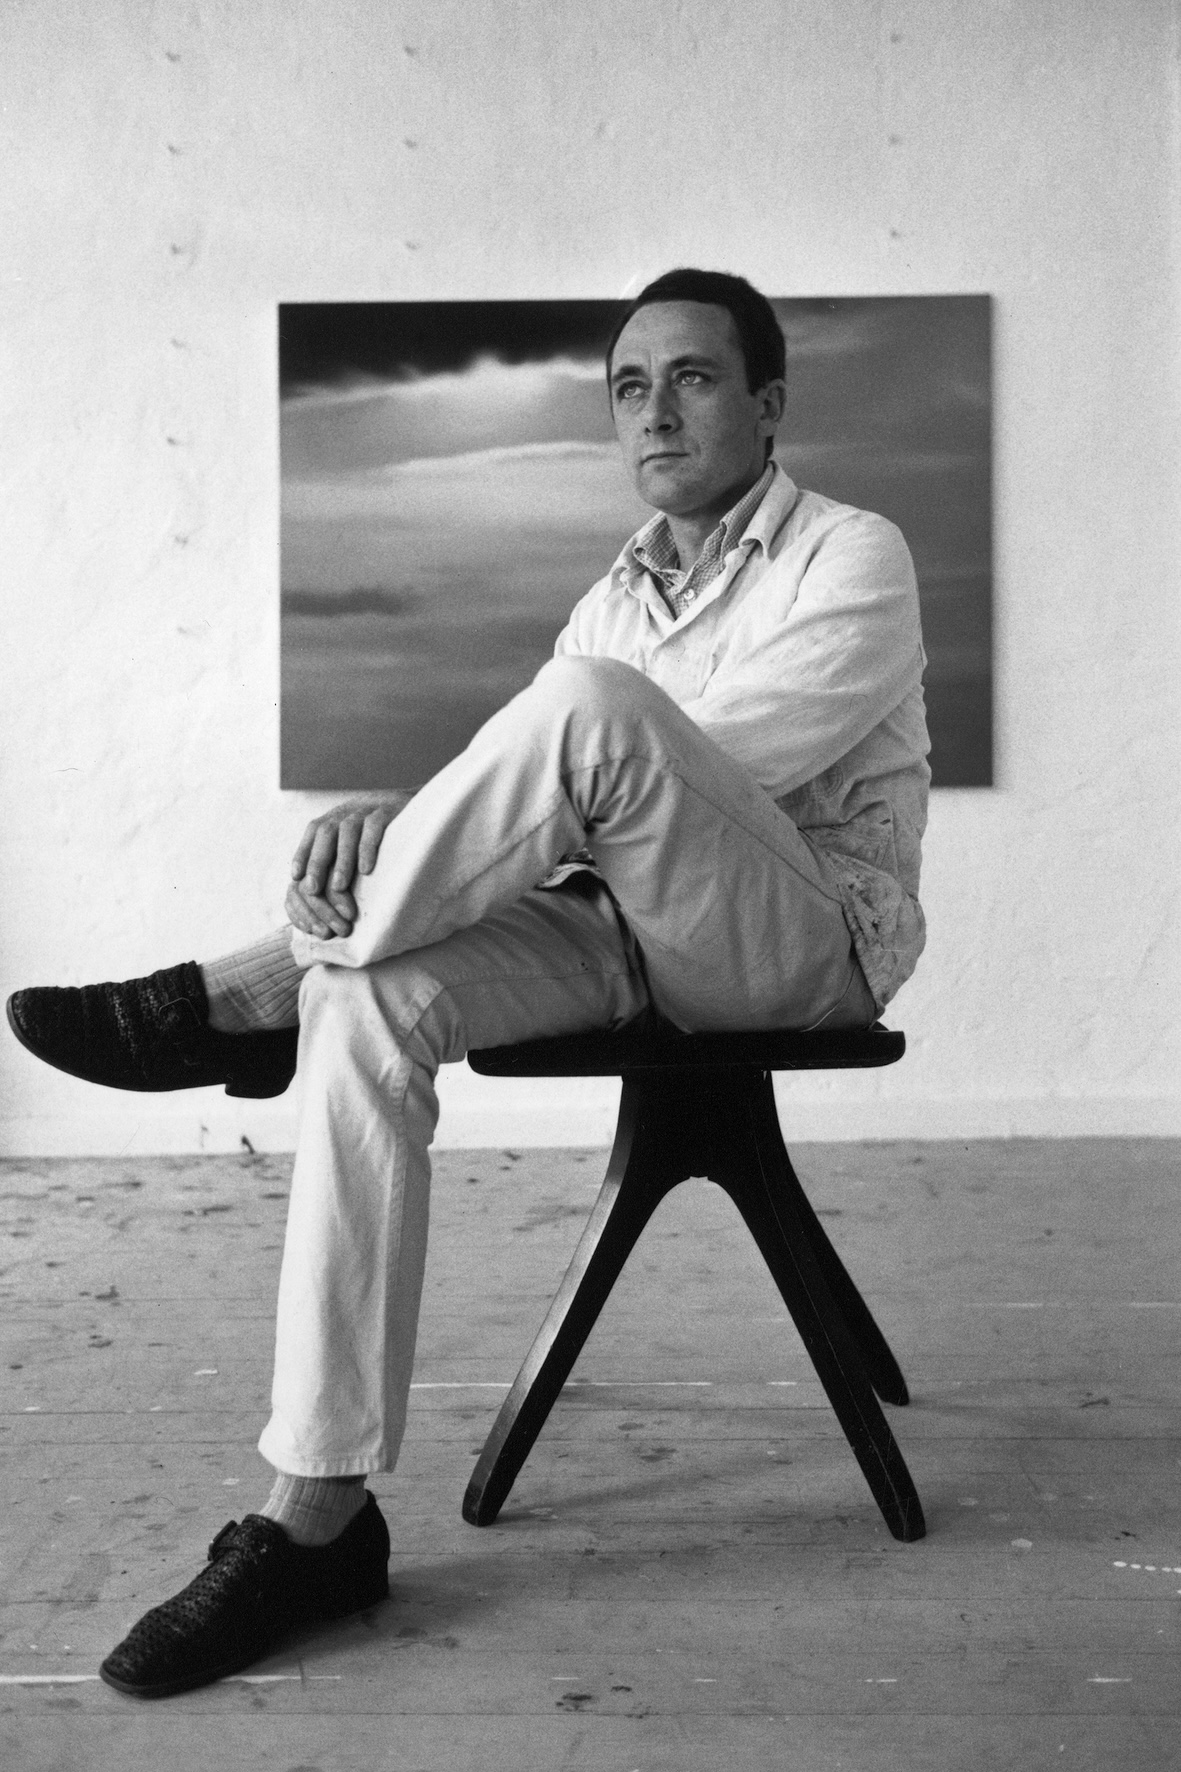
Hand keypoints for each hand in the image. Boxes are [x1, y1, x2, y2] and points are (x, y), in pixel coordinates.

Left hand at [286, 794, 411, 938]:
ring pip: (348, 830)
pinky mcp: (391, 809)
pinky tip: (366, 870)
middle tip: (312, 889)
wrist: (424, 807)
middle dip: (316, 861)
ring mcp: (370, 808)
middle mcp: (350, 810)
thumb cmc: (388, 833)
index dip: (302, 853)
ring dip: (341, 860)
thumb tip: (324, 892)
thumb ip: (342, 856)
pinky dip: (367, 848)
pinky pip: (375, 826)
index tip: (295, 878)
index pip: (314, 831)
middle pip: (325, 831)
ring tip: (338, 886)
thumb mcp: (360, 837)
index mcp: (340, 815)